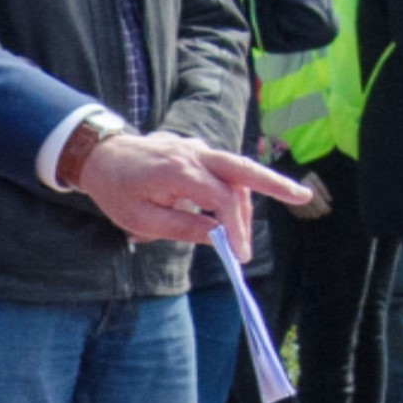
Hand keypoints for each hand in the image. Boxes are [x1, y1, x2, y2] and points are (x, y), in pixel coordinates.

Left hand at [71, 129, 312, 243]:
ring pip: (235, 172)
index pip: (221, 198)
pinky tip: (230, 217)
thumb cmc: (116, 189)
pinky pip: (223, 171)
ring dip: (247, 202)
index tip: (238, 254)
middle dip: (275, 184)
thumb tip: (217, 237)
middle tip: (303, 197)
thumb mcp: (140, 219)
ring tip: (244, 238)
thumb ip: (181, 227)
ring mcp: (196, 149)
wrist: (100, 156)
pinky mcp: (196, 151)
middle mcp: (193, 153)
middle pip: (242, 169)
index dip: (234, 227)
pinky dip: (233, 192)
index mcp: (178, 169)